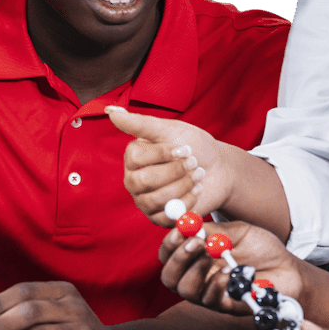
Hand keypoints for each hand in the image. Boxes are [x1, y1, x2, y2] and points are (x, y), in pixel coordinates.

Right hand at [106, 106, 229, 225]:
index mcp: (133, 158)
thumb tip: (111, 112)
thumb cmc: (193, 145)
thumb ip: (140, 123)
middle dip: (175, 171)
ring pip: (156, 199)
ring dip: (183, 184)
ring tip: (198, 174)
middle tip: (194, 162)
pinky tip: (197, 189)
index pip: (136, 158)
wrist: (218, 167)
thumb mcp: (169, 130)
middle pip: (144, 180)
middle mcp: (134, 180)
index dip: (163, 153)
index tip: (184, 148)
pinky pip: (167, 216)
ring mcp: (145, 200)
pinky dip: (187, 201)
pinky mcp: (160, 218)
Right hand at [159, 220, 304, 314]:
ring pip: (186, 290)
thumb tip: (189, 223)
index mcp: (197, 257)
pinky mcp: (227, 306)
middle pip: (170, 277)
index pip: (169, 255)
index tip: (179, 231)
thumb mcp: (237, 231)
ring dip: (196, 270)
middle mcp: (199, 277)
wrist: (288, 268)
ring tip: (214, 255)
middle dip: (179, 258)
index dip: (170, 244)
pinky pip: (210, 300)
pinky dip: (217, 283)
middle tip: (196, 243)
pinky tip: (231, 270)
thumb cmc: (262, 248)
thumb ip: (214, 230)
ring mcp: (211, 293)